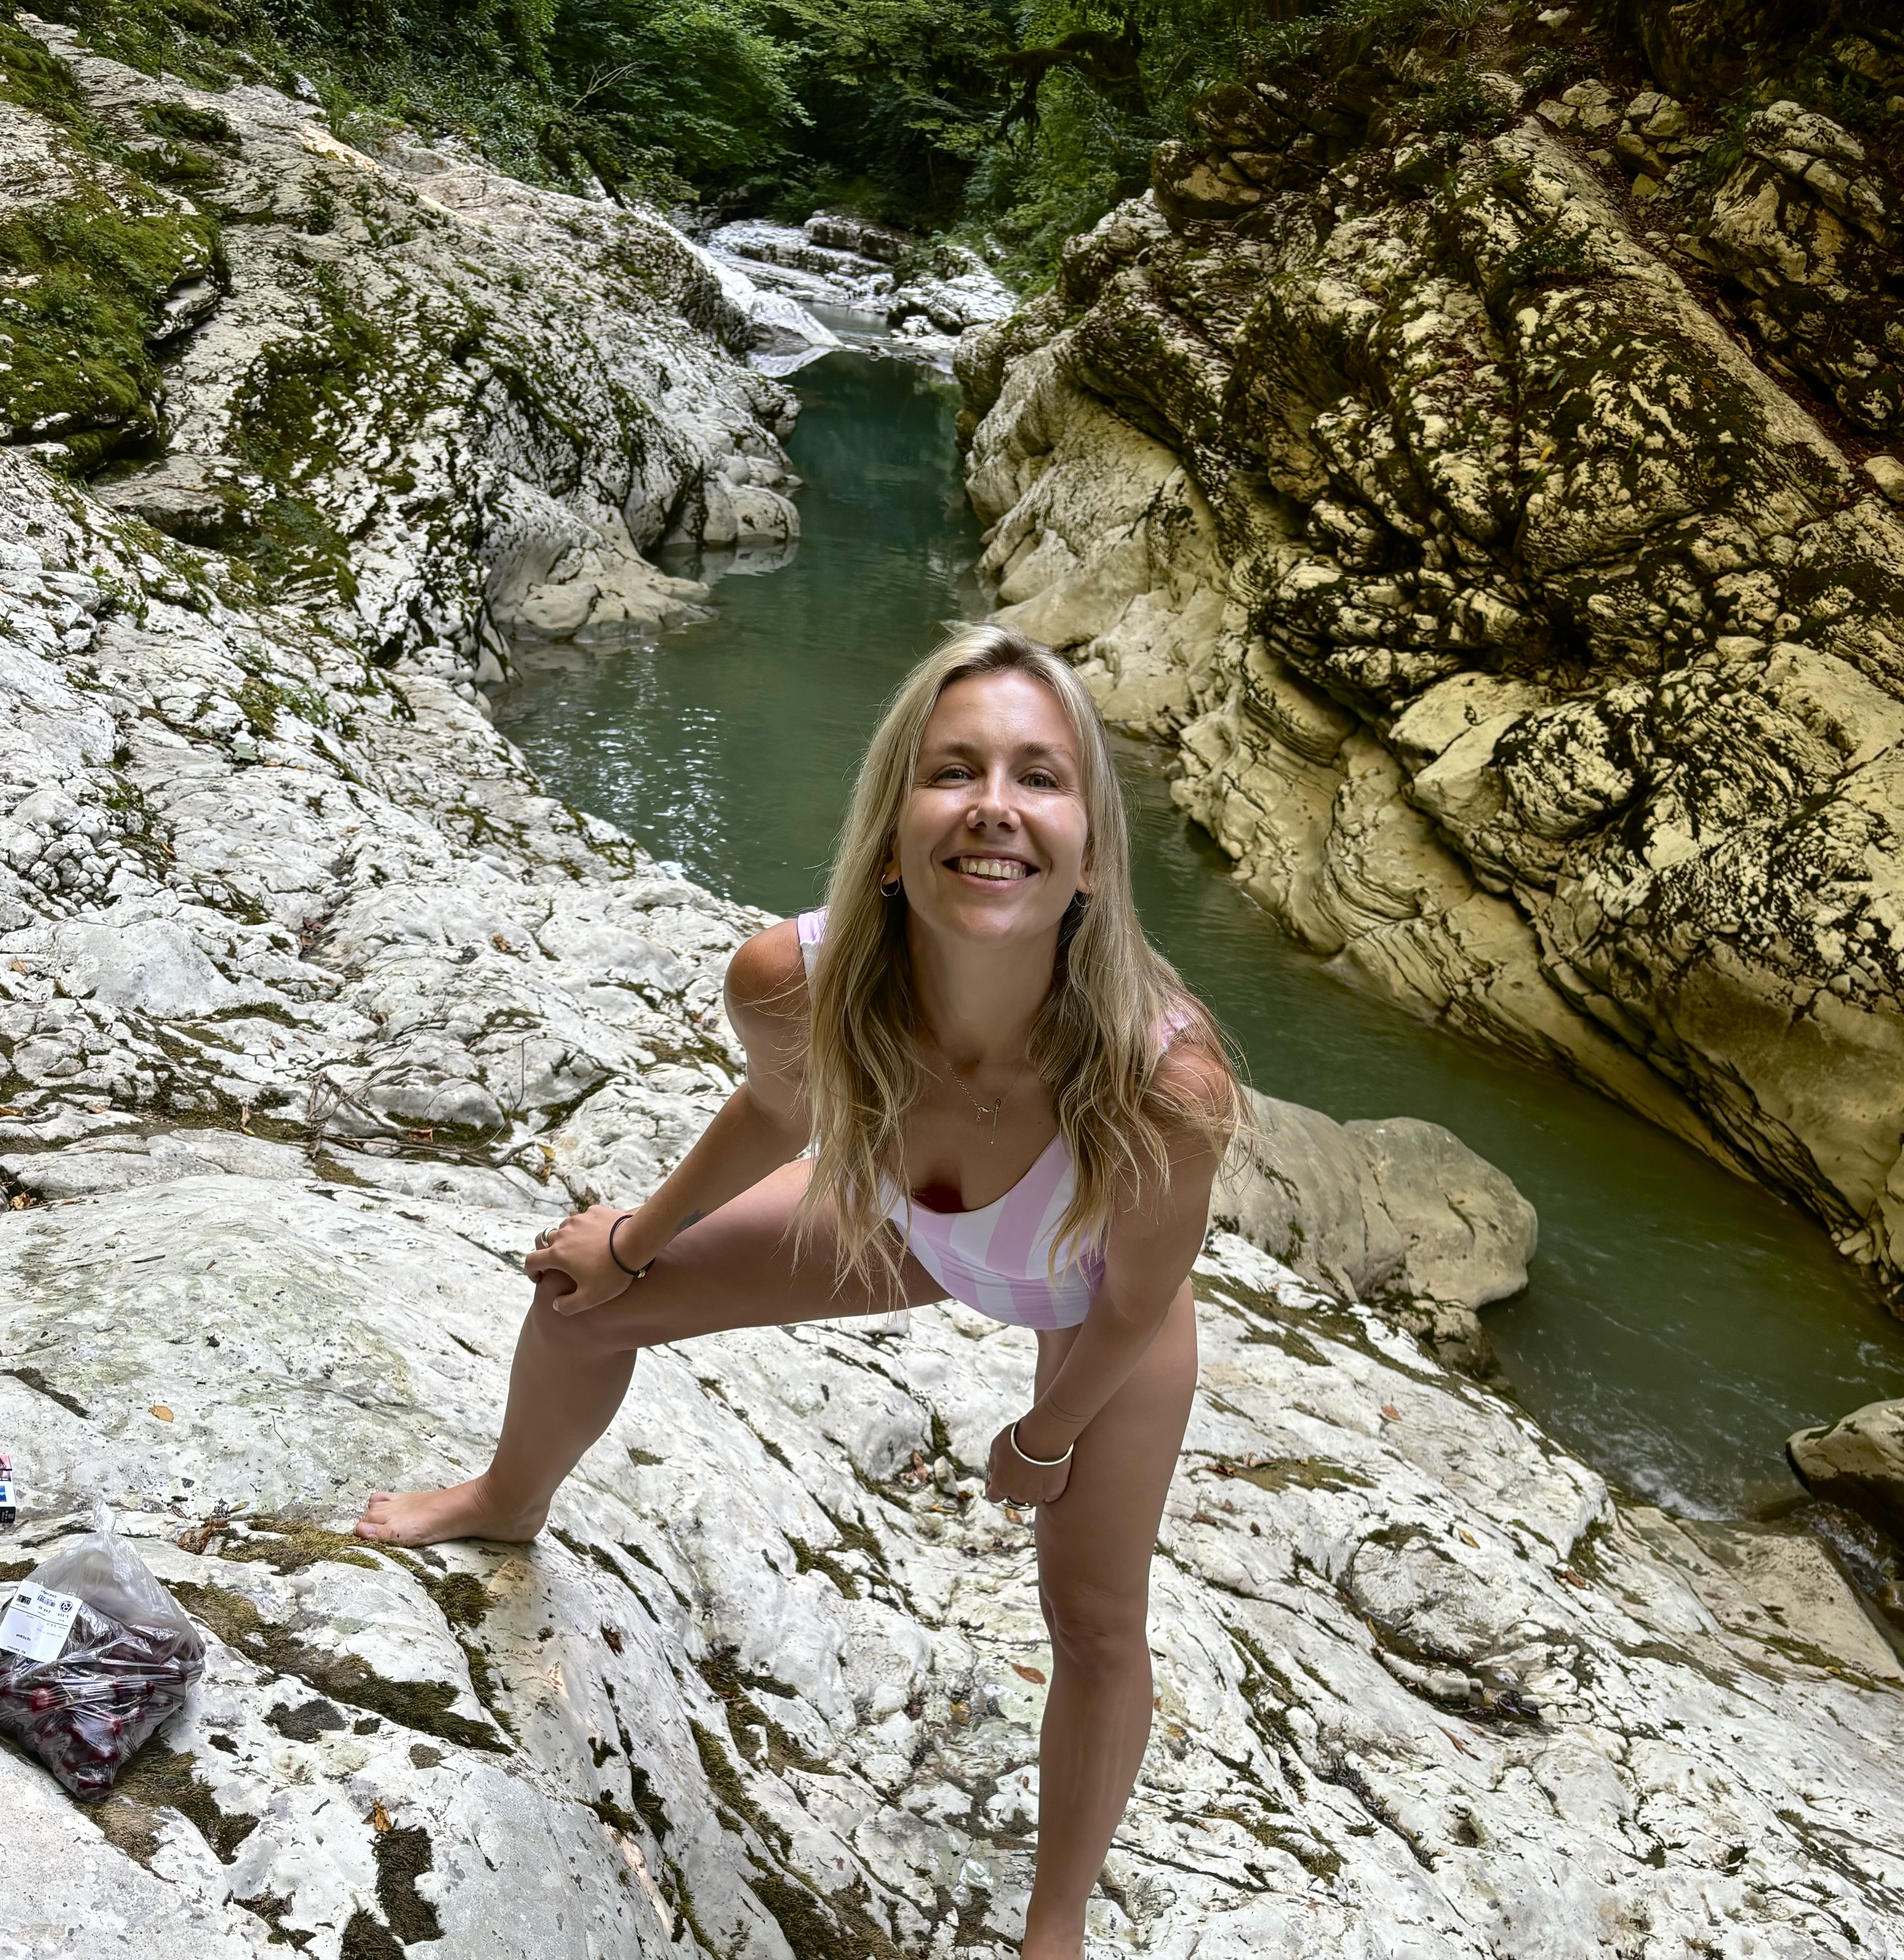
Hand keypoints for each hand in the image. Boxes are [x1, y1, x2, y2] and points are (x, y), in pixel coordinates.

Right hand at [524, 1203, 652, 1316]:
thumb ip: (568, 1305)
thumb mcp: (590, 1298)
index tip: (539, 1278)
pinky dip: (585, 1228)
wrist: (636, 1242)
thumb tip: (556, 1304)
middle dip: (549, 1253)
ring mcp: (578, 1220)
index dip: (531, 1271)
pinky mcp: (594, 1211)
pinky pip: (583, 1220)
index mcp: (557, 1254)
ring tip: (582, 1250)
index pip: (531, 1261)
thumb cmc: (612, 1272)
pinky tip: (598, 1237)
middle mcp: (563, 1234)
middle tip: (562, 1264)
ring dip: (567, 1239)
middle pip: (546, 1242)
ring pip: (564, 1228)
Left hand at [985, 1417, 1072, 1509]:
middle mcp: (1018, 1494)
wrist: (1045, 1435)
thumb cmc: (1018, 1438)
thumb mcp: (996, 1447)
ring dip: (1031, 1491)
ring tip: (1035, 1474)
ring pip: (1032, 1499)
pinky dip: (1048, 1489)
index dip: (994, 1488)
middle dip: (1014, 1489)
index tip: (998, 1478)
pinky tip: (1048, 1476)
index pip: (993, 1496)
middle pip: (1014, 1499)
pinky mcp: (1054, 1491)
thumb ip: (993, 1465)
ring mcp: (1037, 1494)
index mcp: (1001, 1485)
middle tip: (1020, 1473)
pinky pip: (1050, 1496)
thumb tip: (993, 1474)